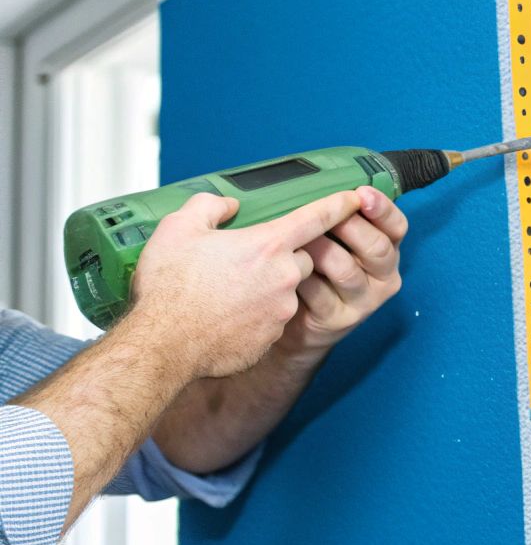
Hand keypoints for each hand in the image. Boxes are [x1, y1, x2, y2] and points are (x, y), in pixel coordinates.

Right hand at [129, 190, 364, 377]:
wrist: (163, 346)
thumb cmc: (169, 288)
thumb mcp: (179, 229)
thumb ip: (210, 207)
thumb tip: (229, 206)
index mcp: (267, 246)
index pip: (316, 218)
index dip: (338, 205)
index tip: (354, 199)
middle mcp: (284, 277)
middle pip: (303, 258)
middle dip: (283, 256)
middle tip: (246, 260)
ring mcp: (282, 310)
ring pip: (287, 289)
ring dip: (268, 286)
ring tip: (228, 289)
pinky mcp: (273, 336)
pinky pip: (273, 318)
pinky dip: (257, 313)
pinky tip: (227, 314)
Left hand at [278, 186, 408, 357]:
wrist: (295, 323)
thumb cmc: (313, 269)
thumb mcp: (333, 242)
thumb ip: (335, 217)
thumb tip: (316, 179)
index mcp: (386, 250)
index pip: (397, 227)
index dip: (382, 209)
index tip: (361, 192)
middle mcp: (383, 276)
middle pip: (376, 248)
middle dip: (349, 226)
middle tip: (324, 215)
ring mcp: (364, 301)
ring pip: (345, 269)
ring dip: (318, 249)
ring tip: (296, 239)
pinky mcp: (339, 320)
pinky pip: (318, 292)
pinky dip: (299, 276)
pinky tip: (283, 268)